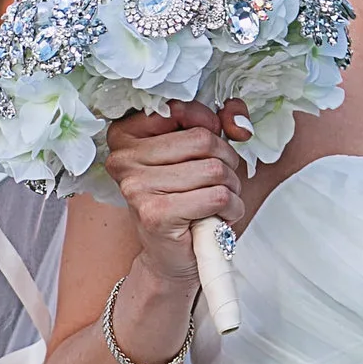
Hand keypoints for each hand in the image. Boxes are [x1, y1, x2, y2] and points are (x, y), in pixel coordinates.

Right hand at [103, 99, 249, 283]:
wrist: (173, 255)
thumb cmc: (189, 198)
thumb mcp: (203, 150)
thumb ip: (223, 121)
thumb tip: (239, 122)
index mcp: (127, 134)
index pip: (181, 108)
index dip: (210, 124)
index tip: (212, 143)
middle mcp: (123, 158)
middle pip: (203, 140)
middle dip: (226, 162)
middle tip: (218, 182)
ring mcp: (136, 187)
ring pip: (214, 169)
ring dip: (231, 188)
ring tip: (216, 201)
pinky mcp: (155, 214)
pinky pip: (216, 197)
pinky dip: (232, 208)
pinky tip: (218, 217)